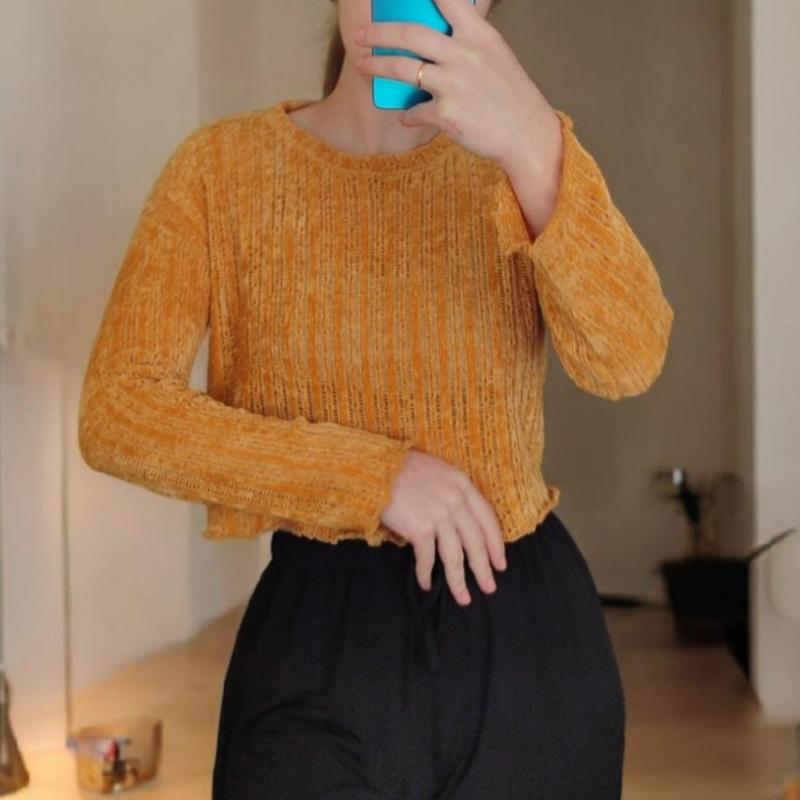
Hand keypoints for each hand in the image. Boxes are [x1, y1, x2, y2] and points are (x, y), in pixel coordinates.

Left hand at [352, 0, 561, 174]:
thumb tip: (442, 30)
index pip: (446, 0)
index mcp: (478, 35)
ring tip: (362, 64)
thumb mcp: (496, 54)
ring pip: (403, 69)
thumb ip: (470, 38)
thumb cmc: (511, 95)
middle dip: (378, 32)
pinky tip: (406, 116)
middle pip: (410, 34)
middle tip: (360, 34)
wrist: (526, 134)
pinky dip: (408, 115)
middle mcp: (464, 54)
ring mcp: (453, 84)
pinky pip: (415, 111)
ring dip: (377, 66)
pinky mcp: (446, 114)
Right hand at [380, 448, 506, 605]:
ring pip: (454, 556)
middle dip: (483, 569)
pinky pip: (427, 558)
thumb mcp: (439, 471)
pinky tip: (426, 584)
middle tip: (489, 588)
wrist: (377, 467)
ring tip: (464, 598)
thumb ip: (454, 492)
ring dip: (459, 581)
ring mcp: (438, 515)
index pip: (488, 520)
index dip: (496, 545)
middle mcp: (455, 500)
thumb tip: (461, 522)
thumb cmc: (404, 468)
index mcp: (463, 485)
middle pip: (475, 542)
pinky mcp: (419, 528)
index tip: (500, 564)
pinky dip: (426, 574)